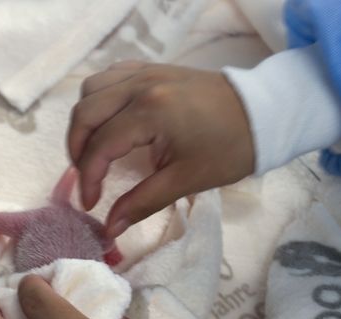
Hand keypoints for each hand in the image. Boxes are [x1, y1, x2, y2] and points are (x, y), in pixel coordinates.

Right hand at [68, 61, 253, 238]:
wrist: (263, 113)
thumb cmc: (229, 149)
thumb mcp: (186, 180)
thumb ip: (142, 202)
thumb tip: (109, 229)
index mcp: (150, 112)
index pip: (100, 146)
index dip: (88, 179)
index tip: (91, 205)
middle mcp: (140, 85)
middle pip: (85, 113)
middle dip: (77, 150)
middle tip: (87, 178)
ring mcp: (145, 72)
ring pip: (91, 90)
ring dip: (85, 121)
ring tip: (94, 149)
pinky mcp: (151, 68)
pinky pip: (110, 77)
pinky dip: (100, 99)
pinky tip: (110, 121)